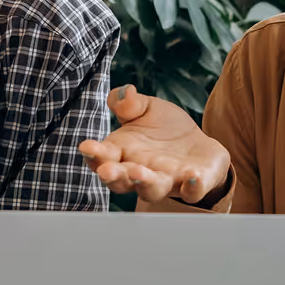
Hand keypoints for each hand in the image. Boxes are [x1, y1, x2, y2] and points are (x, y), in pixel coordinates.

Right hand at [77, 85, 231, 203]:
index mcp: (123, 153)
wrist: (198, 145)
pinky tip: (192, 176)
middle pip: (121, 181)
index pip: (103, 157)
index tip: (86, 146)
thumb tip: (124, 92)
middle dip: (113, 176)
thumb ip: (131, 103)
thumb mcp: (147, 109)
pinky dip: (192, 187)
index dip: (94, 154)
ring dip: (144, 183)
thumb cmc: (165, 129)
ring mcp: (167, 181)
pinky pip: (192, 192)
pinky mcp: (193, 186)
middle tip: (107, 170)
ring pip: (152, 190)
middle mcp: (141, 172)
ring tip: (139, 172)